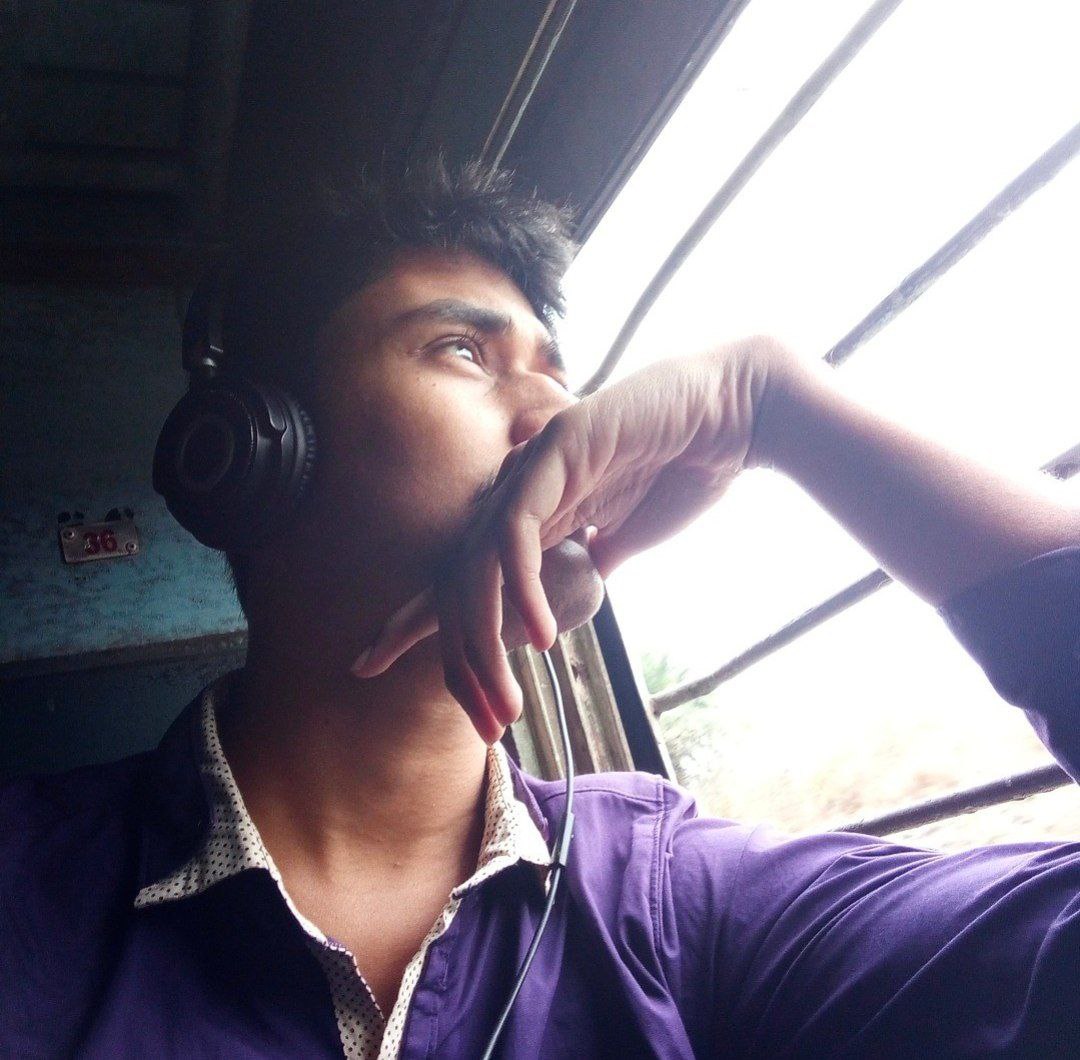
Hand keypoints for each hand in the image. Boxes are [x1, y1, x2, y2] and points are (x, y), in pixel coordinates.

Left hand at [352, 337, 789, 742]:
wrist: (733, 413)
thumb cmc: (687, 469)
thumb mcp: (630, 536)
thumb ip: (598, 558)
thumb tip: (589, 579)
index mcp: (532, 517)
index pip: (464, 578)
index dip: (421, 625)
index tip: (381, 667)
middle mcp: (517, 495)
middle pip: (455, 584)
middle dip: (460, 662)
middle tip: (485, 726)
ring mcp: (530, 470)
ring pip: (476, 568)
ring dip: (487, 643)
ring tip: (507, 704)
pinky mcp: (554, 450)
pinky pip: (517, 534)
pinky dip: (524, 590)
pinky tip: (544, 639)